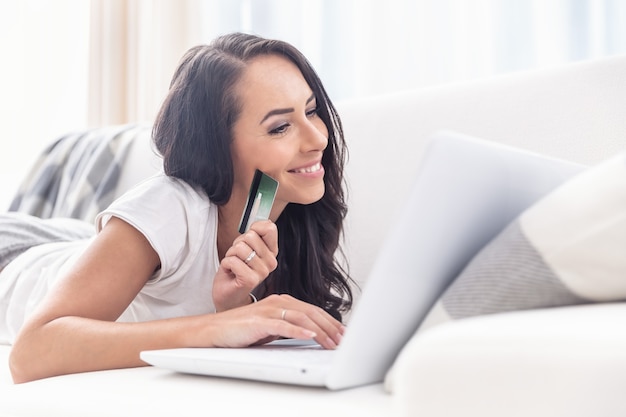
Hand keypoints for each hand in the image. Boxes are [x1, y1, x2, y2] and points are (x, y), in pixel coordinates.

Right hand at [199, 294, 344, 349]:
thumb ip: (288, 327)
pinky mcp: (260, 321)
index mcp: (282, 301)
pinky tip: (311, 335)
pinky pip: (283, 324)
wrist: (215, 330)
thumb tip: (310, 335)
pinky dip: (299, 330)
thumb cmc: (242, 329)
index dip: (330, 321)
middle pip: (311, 312)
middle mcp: (278, 302)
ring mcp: (269, 310)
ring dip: (320, 331)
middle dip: (331, 327)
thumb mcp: (270, 327)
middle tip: (344, 340)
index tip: (343, 333)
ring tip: (332, 342)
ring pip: (301, 317)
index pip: (312, 310)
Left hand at [212, 220, 278, 311]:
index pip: (269, 228)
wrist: (229, 296)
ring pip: (240, 248)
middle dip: (237, 244)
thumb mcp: (247, 249)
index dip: (254, 229)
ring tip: (234, 265)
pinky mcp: (250, 280)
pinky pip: (232, 260)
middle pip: (250, 236)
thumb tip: (262, 222)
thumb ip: (255, 235)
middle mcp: (270, 262)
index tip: (248, 240)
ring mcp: (262, 272)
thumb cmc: (236, 271)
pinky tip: (230, 273)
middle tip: (238, 258)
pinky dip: (225, 264)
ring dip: (230, 255)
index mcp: (272, 252)